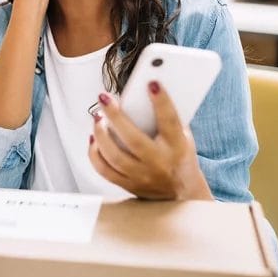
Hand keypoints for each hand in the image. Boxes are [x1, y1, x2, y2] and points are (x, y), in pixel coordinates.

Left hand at [88, 84, 213, 200]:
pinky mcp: (129, 185)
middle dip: (116, 116)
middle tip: (104, 98)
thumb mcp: (183, 136)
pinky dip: (95, 152)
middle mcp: (159, 163)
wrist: (182, 194)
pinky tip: (94, 137)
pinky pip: (105, 170)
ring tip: (97, 117)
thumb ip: (167, 117)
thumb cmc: (180, 156)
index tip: (152, 82)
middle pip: (133, 140)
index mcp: (177, 147)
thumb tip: (147, 88)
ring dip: (101, 134)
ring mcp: (143, 177)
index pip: (169, 121)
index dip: (161, 102)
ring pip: (114, 156)